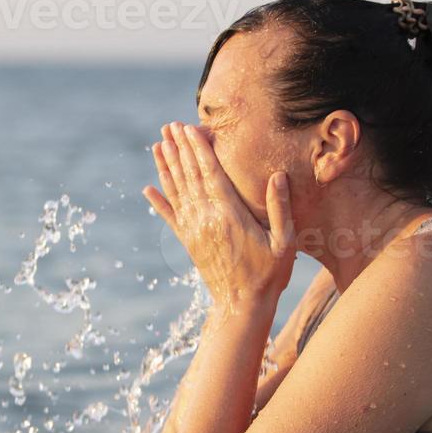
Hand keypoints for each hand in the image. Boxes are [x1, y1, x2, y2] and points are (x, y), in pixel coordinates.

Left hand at [144, 122, 295, 312]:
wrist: (242, 307)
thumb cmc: (269, 274)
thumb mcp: (284, 242)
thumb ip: (280, 208)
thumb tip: (278, 176)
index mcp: (230, 215)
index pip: (211, 173)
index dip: (199, 149)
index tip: (189, 128)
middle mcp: (207, 219)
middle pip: (190, 176)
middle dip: (180, 149)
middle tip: (169, 126)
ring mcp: (194, 231)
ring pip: (177, 192)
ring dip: (166, 167)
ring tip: (158, 144)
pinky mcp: (188, 243)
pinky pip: (170, 217)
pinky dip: (158, 202)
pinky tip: (147, 188)